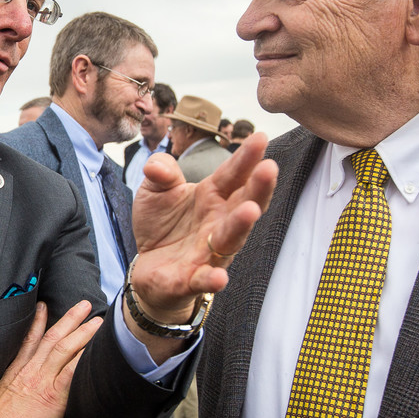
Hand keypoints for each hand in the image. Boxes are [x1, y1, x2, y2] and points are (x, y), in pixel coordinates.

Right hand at [0, 300, 100, 417]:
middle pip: (52, 337)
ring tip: (95, 321)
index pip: (29, 340)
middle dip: (69, 318)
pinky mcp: (53, 394)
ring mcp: (42, 380)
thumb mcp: (2, 399)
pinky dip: (82, 356)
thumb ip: (16, 391)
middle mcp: (30, 371)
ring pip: (64, 347)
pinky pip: (71, 369)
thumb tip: (25, 395)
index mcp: (16, 371)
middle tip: (83, 304)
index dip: (38, 321)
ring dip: (82, 332)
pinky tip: (93, 347)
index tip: (44, 306)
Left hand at [130, 134, 277, 330]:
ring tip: (250, 211)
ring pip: (231, 239)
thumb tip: (156, 165)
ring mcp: (209, 252)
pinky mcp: (192, 279)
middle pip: (243, 204)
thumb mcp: (154, 191)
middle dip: (258, 187)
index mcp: (212, 197)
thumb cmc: (161, 225)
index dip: (247, 157)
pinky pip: (205, 280)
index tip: (261, 137)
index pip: (232, 175)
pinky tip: (219, 277)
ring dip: (242, 226)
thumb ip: (160, 173)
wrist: (149, 266)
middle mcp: (218, 223)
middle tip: (269, 168)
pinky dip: (212, 279)